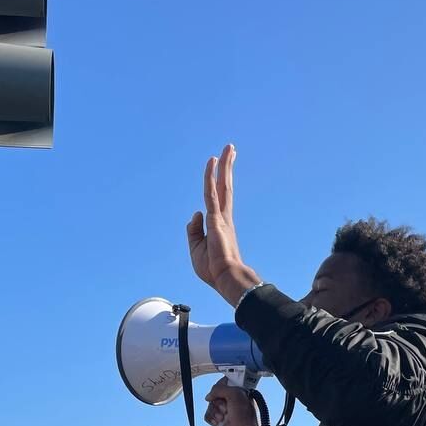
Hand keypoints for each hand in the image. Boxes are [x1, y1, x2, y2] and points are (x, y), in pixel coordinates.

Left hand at [187, 144, 261, 305]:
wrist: (226, 277)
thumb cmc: (213, 268)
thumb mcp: (196, 247)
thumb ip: (194, 230)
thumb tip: (195, 214)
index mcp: (219, 225)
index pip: (219, 199)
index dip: (218, 184)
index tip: (218, 171)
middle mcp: (223, 217)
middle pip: (225, 187)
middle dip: (227, 168)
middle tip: (231, 150)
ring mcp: (221, 216)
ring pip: (222, 185)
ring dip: (225, 165)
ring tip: (228, 147)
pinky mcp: (216, 218)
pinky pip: (211, 192)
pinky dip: (210, 176)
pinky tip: (213, 162)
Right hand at [204, 378, 260, 425]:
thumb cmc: (244, 415)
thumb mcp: (235, 394)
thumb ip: (220, 389)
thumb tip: (209, 396)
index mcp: (239, 392)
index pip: (224, 383)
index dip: (220, 386)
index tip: (219, 390)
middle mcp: (232, 400)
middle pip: (215, 395)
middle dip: (217, 402)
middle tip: (225, 407)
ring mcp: (225, 410)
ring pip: (210, 405)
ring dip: (214, 411)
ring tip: (222, 417)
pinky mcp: (219, 419)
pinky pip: (208, 415)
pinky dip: (211, 418)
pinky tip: (218, 421)